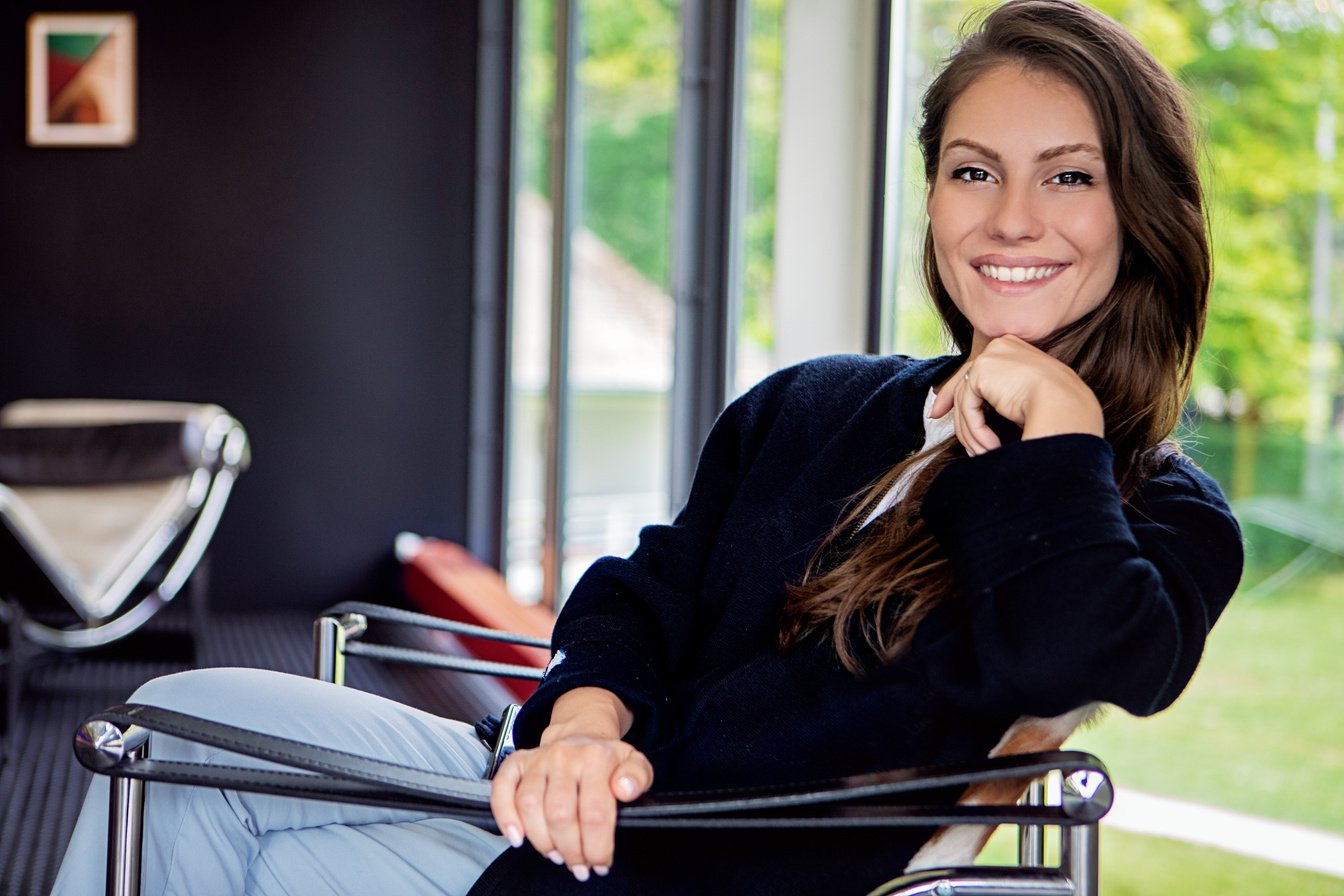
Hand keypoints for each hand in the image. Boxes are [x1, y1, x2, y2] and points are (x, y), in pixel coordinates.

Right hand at [489, 687, 652, 880]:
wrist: (582, 735)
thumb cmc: (606, 759)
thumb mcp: (635, 763)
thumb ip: (638, 777)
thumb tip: (625, 790)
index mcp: (596, 758)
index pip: (595, 813)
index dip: (597, 847)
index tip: (600, 863)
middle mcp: (565, 756)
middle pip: (560, 815)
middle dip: (571, 850)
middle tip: (579, 865)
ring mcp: (539, 759)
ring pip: (530, 806)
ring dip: (542, 841)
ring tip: (556, 854)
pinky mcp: (518, 762)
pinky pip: (502, 788)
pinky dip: (505, 816)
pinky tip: (517, 837)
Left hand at [930, 335, 1102, 455]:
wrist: (1067, 406)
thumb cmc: (1060, 409)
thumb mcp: (1027, 398)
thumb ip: (1001, 397)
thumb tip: (977, 410)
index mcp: (1016, 349)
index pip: (980, 370)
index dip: (960, 390)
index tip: (941, 407)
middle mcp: (1002, 346)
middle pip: (966, 381)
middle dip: (949, 402)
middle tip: (935, 417)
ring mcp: (991, 356)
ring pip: (966, 399)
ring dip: (972, 431)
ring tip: (983, 452)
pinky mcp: (982, 370)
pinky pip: (968, 407)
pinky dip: (975, 430)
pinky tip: (990, 446)